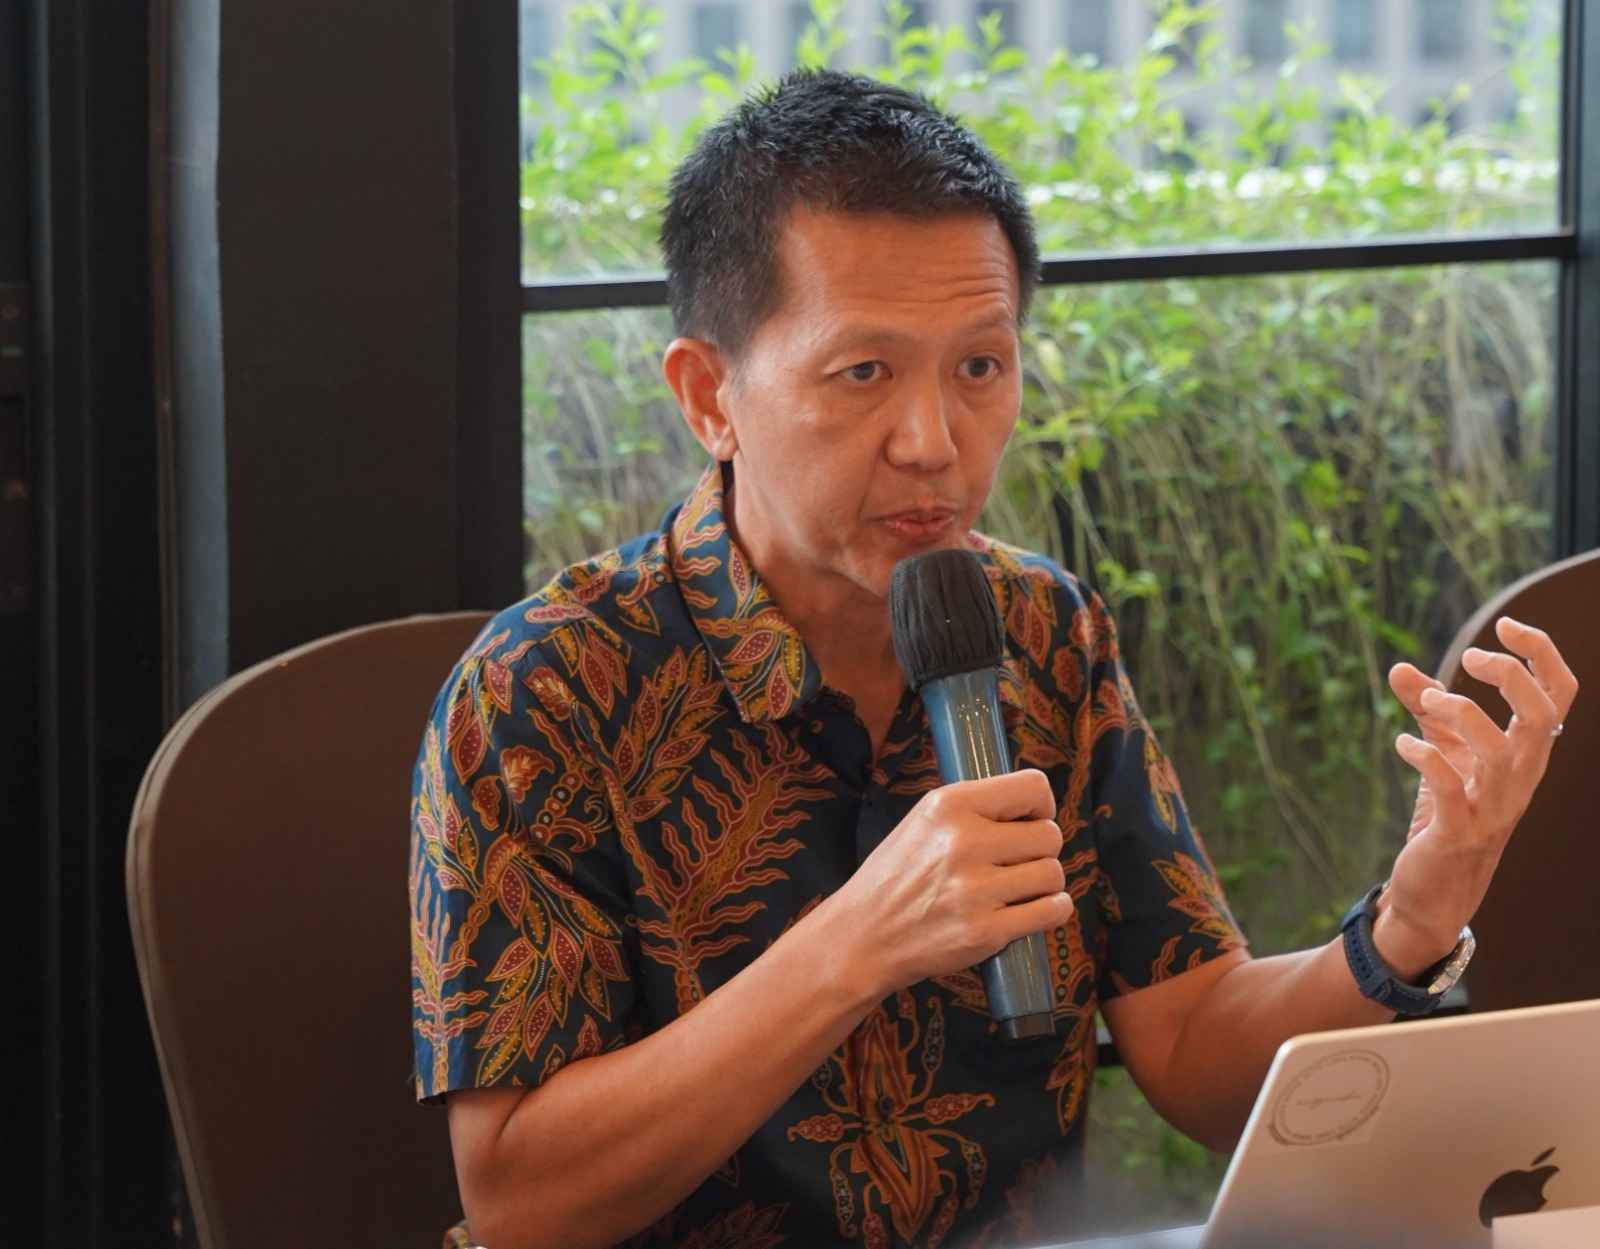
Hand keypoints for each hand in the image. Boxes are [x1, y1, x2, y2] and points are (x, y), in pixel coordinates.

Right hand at [826, 769, 1073, 996]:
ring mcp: (975, 889)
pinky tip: (1029, 910)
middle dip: (1040, 850)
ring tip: (1015, 889)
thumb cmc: (897, 877)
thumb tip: (1034, 807)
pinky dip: (1050, 910)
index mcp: (949, 805)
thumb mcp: (923, 822)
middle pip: (1049, 835)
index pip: (1033, 787)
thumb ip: (974, 809)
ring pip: (1053, 874)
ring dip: (1043, 884)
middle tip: (1016, 863)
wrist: (862, 937)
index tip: (1030, 822)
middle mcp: (964, 842)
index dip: (1041, 806)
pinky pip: (1052, 910)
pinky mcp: (985, 931)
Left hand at [1378, 617, 1579, 974]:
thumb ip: (1425, 710)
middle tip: (1468, 658)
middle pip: (1542, 713)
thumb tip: (1400, 667)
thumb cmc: (1446, 815)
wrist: (1435, 890)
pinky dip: (1424, 757)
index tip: (1506, 625)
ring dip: (1462, 713)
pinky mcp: (1458, 830)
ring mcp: (1493, 805)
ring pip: (1500, 749)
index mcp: (1527, 752)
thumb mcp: (1440, 753)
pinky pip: (1448, 786)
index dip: (1542, 653)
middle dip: (1509, 675)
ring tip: (1429, 699)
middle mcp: (1521, 776)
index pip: (1559, 694)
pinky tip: (1403, 744)